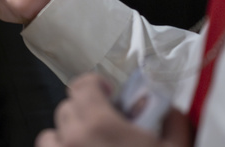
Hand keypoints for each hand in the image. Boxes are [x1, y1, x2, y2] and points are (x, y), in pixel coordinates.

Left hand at [36, 73, 193, 146]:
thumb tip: (168, 108)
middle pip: (67, 108)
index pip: (82, 85)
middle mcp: (73, 138)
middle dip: (87, 112)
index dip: (96, 85)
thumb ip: (172, 121)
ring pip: (52, 134)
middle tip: (108, 126)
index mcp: (100, 124)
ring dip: (68, 136)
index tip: (107, 93)